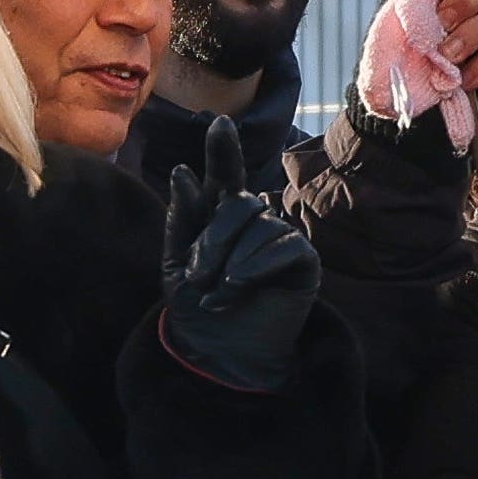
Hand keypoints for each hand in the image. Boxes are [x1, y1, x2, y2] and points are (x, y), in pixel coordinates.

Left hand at [157, 168, 318, 390]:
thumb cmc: (195, 308)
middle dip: (212, 239)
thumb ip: (182, 219)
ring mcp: (280, 239)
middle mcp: (254, 221)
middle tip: (196, 277)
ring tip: (216, 295)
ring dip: (230, 262)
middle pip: (238, 204)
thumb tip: (185, 171)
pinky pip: (284, 247)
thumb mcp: (175, 263)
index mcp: (220, 216)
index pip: (224, 176)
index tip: (219, 123)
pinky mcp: (303, 262)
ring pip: (259, 226)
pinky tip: (237, 291)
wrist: (219, 355)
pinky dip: (254, 269)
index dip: (224, 151)